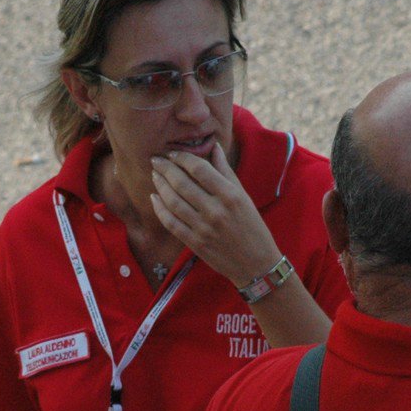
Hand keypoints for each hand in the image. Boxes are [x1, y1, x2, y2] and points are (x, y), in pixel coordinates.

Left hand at [149, 144, 280, 284]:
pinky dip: (160, 208)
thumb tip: (214, 147)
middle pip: (182, 183)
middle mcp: (216, 210)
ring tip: (155, 175)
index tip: (173, 153)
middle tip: (156, 160)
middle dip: (165, 168)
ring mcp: (204, 228)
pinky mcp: (195, 243)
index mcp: (230, 195)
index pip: (200, 169)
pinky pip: (171, 223)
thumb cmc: (252, 226)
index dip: (182, 158)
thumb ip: (226, 171)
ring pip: (173, 201)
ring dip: (160, 185)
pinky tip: (154, 198)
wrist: (256, 264)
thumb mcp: (243, 196)